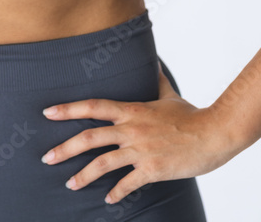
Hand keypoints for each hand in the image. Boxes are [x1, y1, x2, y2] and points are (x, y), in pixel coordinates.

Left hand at [40, 63, 235, 204]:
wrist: (214, 134)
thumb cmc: (190, 115)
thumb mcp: (169, 94)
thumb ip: (156, 79)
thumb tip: (153, 62)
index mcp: (132, 110)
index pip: (93, 106)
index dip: (69, 109)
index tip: (48, 113)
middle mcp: (132, 129)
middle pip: (90, 138)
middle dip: (65, 149)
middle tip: (46, 158)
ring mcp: (141, 150)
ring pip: (103, 164)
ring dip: (83, 176)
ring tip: (69, 185)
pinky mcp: (153, 169)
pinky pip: (128, 183)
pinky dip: (116, 193)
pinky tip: (107, 200)